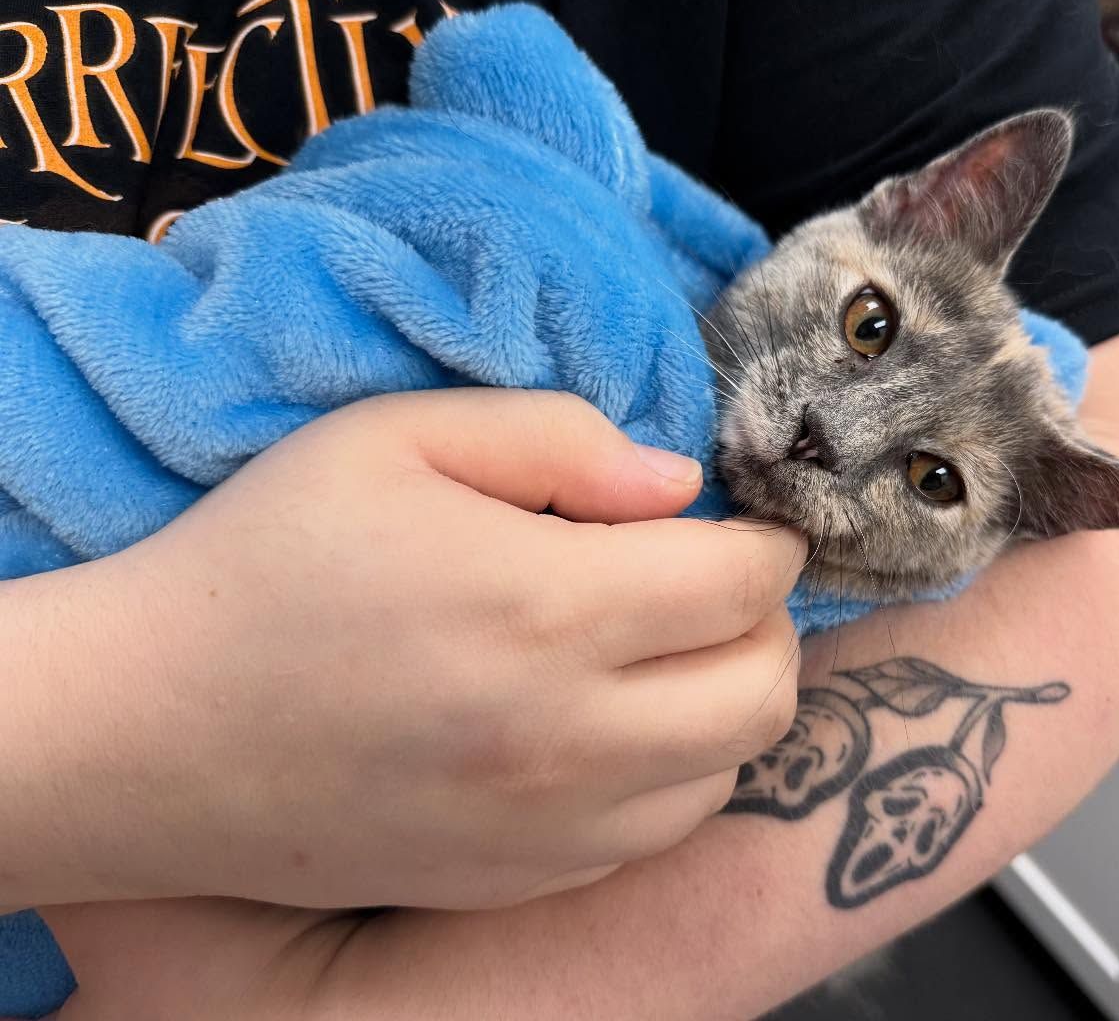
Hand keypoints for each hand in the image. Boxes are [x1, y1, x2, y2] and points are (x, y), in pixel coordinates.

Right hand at [3, 389, 804, 910]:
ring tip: (664, 653)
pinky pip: (654, 832)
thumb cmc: (268, 562)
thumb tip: (675, 482)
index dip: (766, 540)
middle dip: (768, 624)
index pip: (744, 580)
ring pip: (726, 770)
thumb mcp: (395, 438)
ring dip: (725, 700)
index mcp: (546, 608)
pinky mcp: (517, 880)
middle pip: (765, 690)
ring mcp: (548, 827)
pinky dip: (671, 772)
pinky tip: (609, 724)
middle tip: (715, 583)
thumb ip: (556, 437)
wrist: (151, 732)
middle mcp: (568, 736)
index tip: (743, 522)